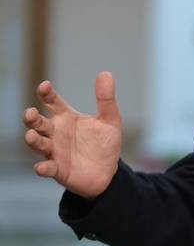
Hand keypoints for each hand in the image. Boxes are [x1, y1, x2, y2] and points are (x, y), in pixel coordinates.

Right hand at [22, 72, 121, 199]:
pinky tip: (43, 166)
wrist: (108, 172)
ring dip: (33, 139)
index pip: (52, 102)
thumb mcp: (110, 120)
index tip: (44, 86)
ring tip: (31, 135)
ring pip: (38, 143)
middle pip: (38, 122)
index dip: (46, 94)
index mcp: (66, 117)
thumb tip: (105, 73)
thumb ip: (106, 99)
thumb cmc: (104, 143)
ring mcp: (54, 151)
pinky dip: (43, 167)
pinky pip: (46, 168)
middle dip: (31, 118)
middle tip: (30, 113)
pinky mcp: (57, 169)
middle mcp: (56, 133)